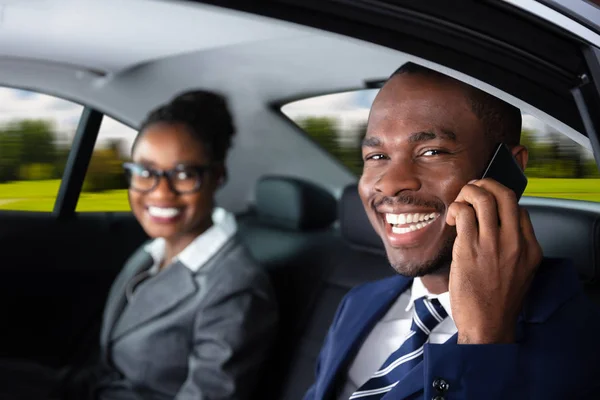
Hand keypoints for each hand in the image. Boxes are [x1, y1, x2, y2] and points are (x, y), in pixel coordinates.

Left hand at [446, 178, 542, 343]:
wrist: (488, 325)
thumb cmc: (498, 301)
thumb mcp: (520, 272)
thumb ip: (513, 247)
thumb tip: (494, 225)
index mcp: (530, 248)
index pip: (519, 208)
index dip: (499, 200)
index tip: (485, 205)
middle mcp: (514, 242)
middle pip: (504, 194)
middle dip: (484, 184)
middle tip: (472, 190)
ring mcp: (492, 244)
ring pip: (482, 198)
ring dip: (466, 193)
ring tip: (459, 204)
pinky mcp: (469, 249)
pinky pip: (463, 214)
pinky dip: (455, 209)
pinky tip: (452, 220)